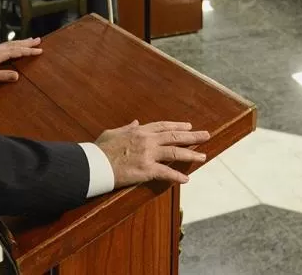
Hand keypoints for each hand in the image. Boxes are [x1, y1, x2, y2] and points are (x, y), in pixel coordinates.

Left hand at [0, 38, 42, 84]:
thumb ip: (3, 76)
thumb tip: (17, 76)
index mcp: (0, 54)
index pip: (18, 51)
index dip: (29, 51)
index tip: (40, 50)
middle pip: (16, 44)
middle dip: (28, 43)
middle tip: (39, 40)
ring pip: (11, 43)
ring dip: (22, 42)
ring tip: (30, 40)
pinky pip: (7, 45)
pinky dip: (14, 44)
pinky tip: (14, 45)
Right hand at [95, 121, 209, 187]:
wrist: (94, 163)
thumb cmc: (100, 149)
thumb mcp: (113, 132)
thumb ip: (126, 127)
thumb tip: (134, 122)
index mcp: (139, 131)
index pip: (163, 126)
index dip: (177, 126)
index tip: (188, 125)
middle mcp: (147, 140)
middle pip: (174, 136)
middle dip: (192, 136)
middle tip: (206, 135)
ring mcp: (148, 154)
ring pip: (175, 153)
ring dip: (191, 154)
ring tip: (203, 156)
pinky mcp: (146, 170)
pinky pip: (166, 173)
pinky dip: (177, 177)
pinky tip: (186, 180)